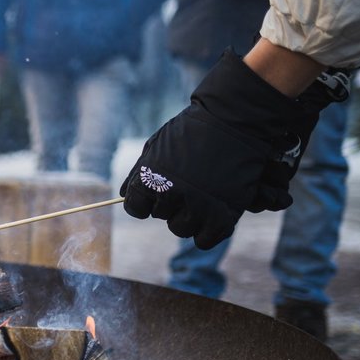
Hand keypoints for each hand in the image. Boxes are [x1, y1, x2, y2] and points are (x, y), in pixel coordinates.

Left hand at [121, 51, 324, 248]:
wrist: (236, 120)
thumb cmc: (193, 131)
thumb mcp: (157, 147)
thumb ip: (138, 173)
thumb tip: (123, 197)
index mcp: (149, 178)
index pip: (136, 208)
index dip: (148, 200)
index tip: (161, 189)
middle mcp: (170, 194)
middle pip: (162, 217)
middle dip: (173, 203)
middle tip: (190, 183)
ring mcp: (197, 206)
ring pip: (182, 229)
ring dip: (190, 217)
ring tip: (202, 195)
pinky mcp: (222, 215)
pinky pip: (205, 239)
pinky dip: (208, 230)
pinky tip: (214, 212)